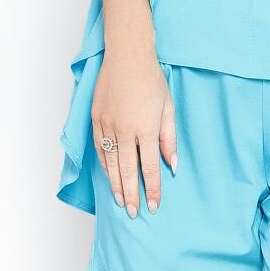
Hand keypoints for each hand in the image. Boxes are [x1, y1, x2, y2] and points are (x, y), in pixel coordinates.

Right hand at [90, 34, 176, 218]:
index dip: (152, 189)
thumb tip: (173, 165)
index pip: (149, 167)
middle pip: (128, 171)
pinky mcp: (96, 119)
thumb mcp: (168, 108)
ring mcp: (107, 125)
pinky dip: (105, 165)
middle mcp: (125, 130)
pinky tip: (109, 176)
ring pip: (110, 164)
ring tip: (120, 202)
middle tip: (134, 213)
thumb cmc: (151, 80)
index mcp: (146, 128)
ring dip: (116, 185)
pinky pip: (100, 149)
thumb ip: (169, 138)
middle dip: (132, 195)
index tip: (154, 206)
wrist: (127, 57)